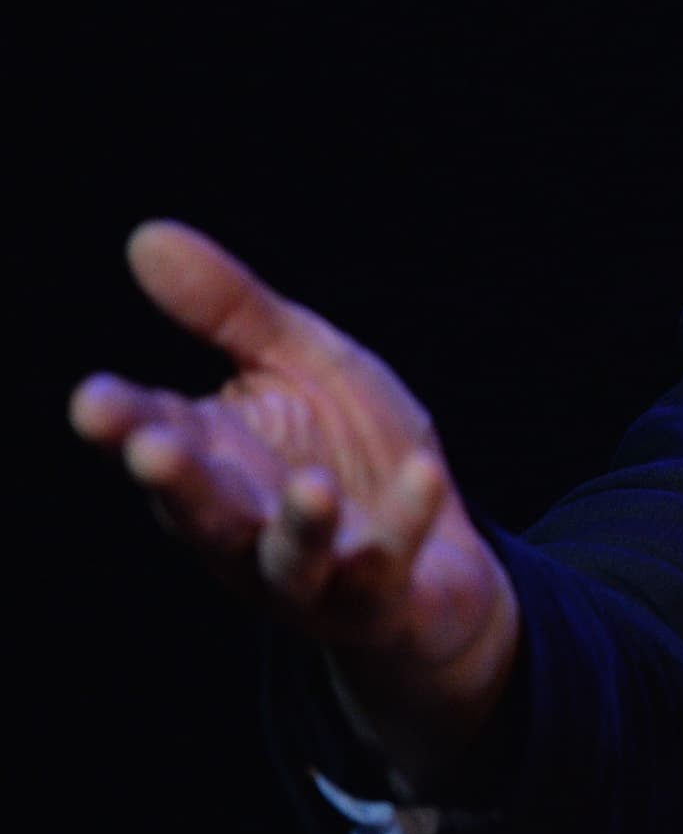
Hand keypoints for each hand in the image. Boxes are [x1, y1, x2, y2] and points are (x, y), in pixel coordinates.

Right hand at [69, 221, 517, 782]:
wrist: (439, 558)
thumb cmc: (351, 452)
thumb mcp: (300, 364)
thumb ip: (231, 312)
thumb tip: (146, 236)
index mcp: (215, 461)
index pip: (154, 437)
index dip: (121, 423)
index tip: (93, 400)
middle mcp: (244, 526)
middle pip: (202, 511)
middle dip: (177, 483)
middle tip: (151, 449)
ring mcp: (309, 572)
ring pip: (290, 558)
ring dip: (298, 526)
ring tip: (311, 488)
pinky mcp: (375, 597)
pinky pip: (387, 564)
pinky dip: (407, 521)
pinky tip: (426, 472)